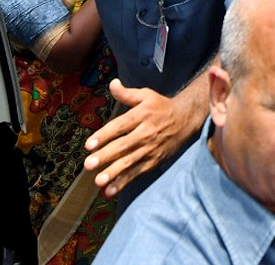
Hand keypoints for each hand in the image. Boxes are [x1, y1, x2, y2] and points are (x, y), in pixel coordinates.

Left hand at [83, 79, 200, 196]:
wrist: (186, 120)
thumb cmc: (161, 107)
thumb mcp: (146, 95)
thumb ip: (127, 93)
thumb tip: (112, 84)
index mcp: (142, 115)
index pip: (121, 126)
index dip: (104, 135)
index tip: (89, 145)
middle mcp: (146, 133)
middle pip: (123, 145)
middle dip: (106, 156)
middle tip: (89, 164)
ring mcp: (150, 149)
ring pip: (130, 162)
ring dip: (113, 172)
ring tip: (98, 180)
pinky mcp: (153, 161)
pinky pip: (137, 173)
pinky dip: (124, 182)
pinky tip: (111, 190)